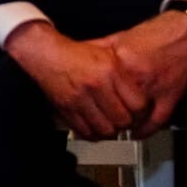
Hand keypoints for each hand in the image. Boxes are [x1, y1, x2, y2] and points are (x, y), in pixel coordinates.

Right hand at [4, 20, 145, 138]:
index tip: (138, 112)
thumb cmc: (75, 54)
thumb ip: (124, 75)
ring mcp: (79, 98)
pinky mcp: (66, 108)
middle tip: (124, 119)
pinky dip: (93, 133)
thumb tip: (141, 95)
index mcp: (109, 71)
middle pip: (123, 120)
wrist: (45, 53)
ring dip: (110, 131)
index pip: (138, 104)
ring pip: (106, 130)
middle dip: (125, 123)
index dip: (141, 112)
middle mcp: (95, 85)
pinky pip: (86, 131)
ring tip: (109, 124)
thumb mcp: (106, 55)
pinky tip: (94, 126)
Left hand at [90, 11, 186, 135]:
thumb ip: (99, 48)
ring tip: (113, 125)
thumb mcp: (121, 37)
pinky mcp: (170, 98)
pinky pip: (156, 121)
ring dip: (123, 123)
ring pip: (133, 116)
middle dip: (104, 113)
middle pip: (114, 103)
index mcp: (122, 61)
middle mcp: (137, 77)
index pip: (98, 86)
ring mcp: (155, 89)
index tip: (83, 101)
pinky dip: (145, 130)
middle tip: (96, 118)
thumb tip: (77, 53)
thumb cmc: (156, 35)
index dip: (89, 96)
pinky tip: (135, 133)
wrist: (186, 36)